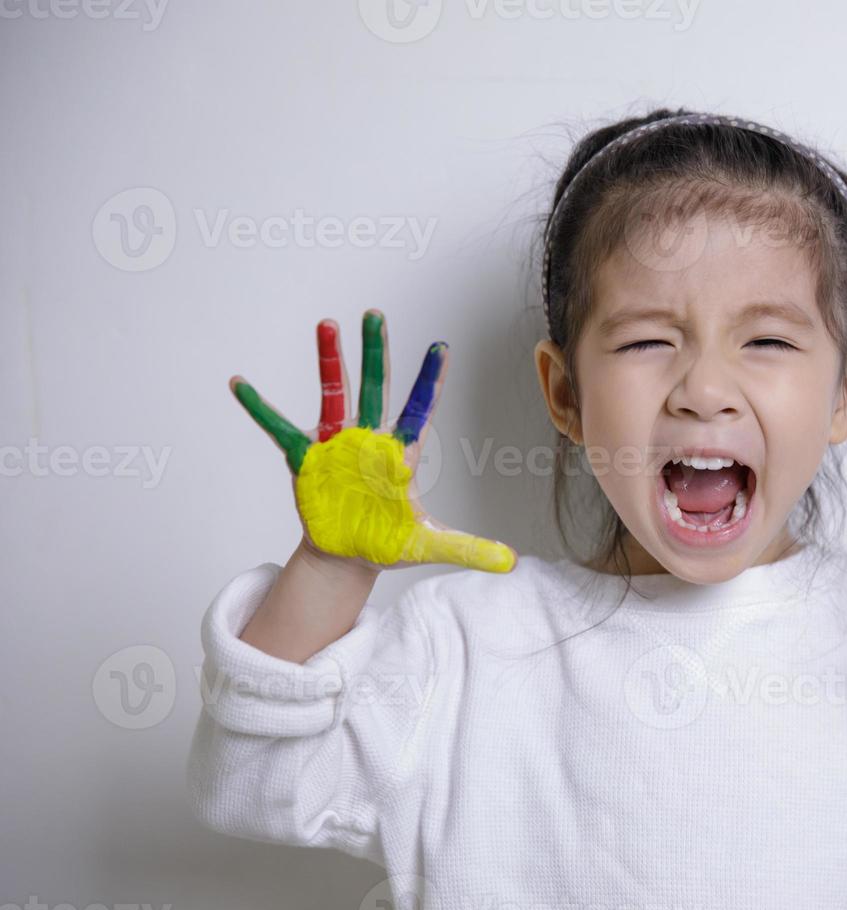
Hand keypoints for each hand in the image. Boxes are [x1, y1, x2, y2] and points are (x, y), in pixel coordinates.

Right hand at [229, 309, 517, 573]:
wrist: (347, 555)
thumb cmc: (387, 541)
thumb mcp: (428, 545)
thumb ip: (468, 548)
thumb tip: (511, 563)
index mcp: (400, 452)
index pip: (420, 408)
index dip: (429, 380)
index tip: (441, 347)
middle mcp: (369, 438)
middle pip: (374, 387)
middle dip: (375, 352)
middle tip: (375, 314)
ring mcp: (336, 444)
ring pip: (333, 393)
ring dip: (329, 360)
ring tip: (326, 324)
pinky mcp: (305, 459)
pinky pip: (279, 428)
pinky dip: (260, 407)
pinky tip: (240, 384)